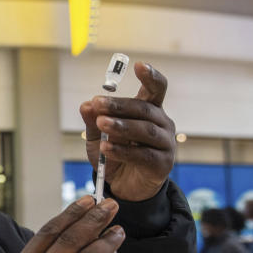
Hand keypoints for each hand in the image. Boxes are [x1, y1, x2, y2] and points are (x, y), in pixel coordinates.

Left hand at [79, 62, 174, 200]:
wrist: (125, 186)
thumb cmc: (115, 155)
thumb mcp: (98, 137)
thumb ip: (93, 121)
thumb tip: (86, 104)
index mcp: (149, 110)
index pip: (155, 89)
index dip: (150, 76)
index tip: (139, 65)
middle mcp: (162, 123)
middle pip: (144, 109)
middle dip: (119, 105)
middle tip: (98, 103)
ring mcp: (165, 144)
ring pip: (145, 130)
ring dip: (121, 126)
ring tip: (102, 123)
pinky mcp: (162, 164)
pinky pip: (143, 154)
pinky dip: (123, 150)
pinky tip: (107, 148)